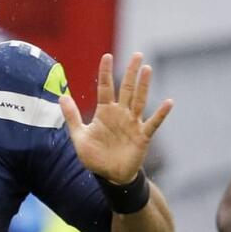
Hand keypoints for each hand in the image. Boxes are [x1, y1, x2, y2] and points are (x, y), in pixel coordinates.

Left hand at [59, 53, 172, 183]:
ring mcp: (133, 123)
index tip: (107, 56)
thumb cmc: (95, 156)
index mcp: (105, 112)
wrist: (110, 177)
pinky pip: (153, 123)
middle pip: (126, 89)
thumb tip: (61, 96)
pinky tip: (169, 102)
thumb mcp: (79, 136)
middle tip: (137, 55)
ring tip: (147, 69)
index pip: (105, 88)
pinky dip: (161, 113)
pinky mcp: (142, 136)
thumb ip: (72, 117)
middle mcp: (120, 114)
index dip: (105, 72)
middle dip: (131, 72)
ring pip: (139, 100)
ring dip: (144, 85)